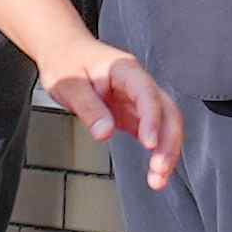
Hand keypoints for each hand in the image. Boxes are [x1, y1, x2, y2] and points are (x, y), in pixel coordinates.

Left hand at [40, 41, 184, 193]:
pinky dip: (158, 152)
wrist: (63, 52)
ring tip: (158, 179)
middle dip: (169, 142)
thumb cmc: (66, 61)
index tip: (149, 143)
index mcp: (124, 69)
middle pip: (166, 111)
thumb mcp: (68, 84)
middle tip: (159, 170)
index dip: (152, 119)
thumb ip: (88, 108)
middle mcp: (138, 84)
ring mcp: (138, 100)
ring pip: (165, 124)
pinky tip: (156, 172)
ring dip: (167, 151)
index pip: (147, 93)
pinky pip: (154, 132)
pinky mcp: (134, 114)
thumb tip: (105, 133)